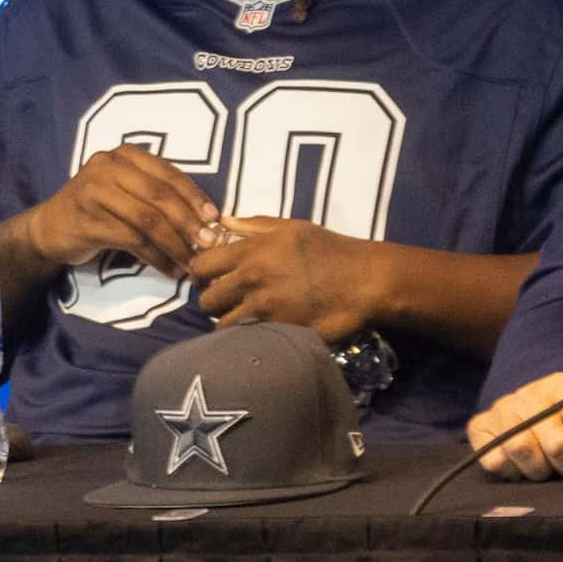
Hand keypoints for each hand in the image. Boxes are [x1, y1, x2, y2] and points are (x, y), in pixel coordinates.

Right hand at [10, 146, 219, 277]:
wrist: (50, 229)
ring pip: (147, 219)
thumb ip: (157, 195)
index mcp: (125, 155)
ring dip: (175, 244)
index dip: (194, 196)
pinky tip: (168, 269)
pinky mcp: (88, 220)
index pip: (168, 173)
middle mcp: (108, 166)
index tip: (214, 218)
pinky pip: (132, 240)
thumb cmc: (97, 210)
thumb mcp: (126, 191)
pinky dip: (156, 257)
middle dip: (188, 222)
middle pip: (159, 195)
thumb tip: (205, 219)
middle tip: (209, 244)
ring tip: (191, 263)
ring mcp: (94, 191)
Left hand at [186, 214, 383, 341]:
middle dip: (212, 302)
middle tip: (226, 303)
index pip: (201, 265)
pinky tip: (255, 333)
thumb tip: (222, 222)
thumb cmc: (328, 249)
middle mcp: (251, 279)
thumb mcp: (290, 228)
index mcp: (250, 251)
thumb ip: (252, 225)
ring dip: (228, 324)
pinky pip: (246, 339)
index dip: (200, 274)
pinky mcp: (277, 330)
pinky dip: (246, 338)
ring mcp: (263, 308)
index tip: (209, 279)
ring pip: (222, 324)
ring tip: (241, 320)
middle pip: (206, 300)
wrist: (362, 280)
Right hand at [469, 370, 562, 481]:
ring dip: (539, 470)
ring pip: (523, 450)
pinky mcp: (478, 426)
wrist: (521, 409)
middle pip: (557, 443)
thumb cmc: (561, 422)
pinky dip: (510, 471)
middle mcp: (529, 393)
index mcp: (561, 386)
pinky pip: (495, 460)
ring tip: (544, 470)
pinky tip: (519, 467)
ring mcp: (501, 408)